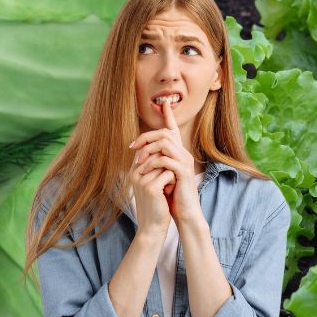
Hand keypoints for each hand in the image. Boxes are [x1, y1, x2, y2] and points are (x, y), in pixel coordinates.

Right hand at [128, 148, 173, 238]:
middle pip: (157, 154)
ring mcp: (142, 180)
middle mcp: (135, 173)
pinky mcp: (151, 188)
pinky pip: (169, 173)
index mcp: (133, 171)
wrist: (152, 226)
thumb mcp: (152, 183)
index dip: (162, 158)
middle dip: (168, 164)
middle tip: (169, 180)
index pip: (148, 150)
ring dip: (172, 172)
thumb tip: (164, 148)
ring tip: (169, 186)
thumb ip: (154, 167)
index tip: (165, 173)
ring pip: (164, 163)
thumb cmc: (155, 204)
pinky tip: (170, 191)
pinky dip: (174, 181)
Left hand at [129, 100, 201, 228]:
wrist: (185, 213)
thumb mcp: (161, 175)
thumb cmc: (172, 195)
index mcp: (178, 153)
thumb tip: (141, 154)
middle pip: (165, 133)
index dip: (169, 115)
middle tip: (132, 146)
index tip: (164, 103)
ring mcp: (184, 162)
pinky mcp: (183, 172)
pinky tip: (144, 171)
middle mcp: (183, 153)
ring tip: (137, 161)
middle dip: (146, 137)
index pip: (173, 129)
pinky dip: (152, 163)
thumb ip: (155, 163)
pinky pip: (165, 159)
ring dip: (148, 149)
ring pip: (165, 143)